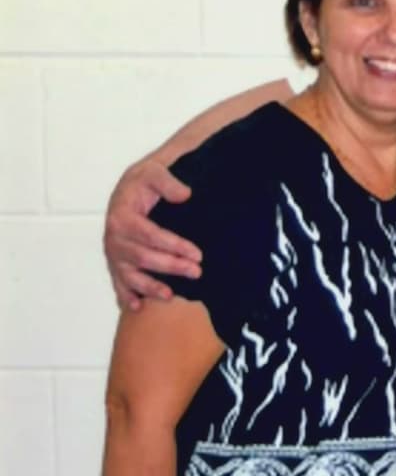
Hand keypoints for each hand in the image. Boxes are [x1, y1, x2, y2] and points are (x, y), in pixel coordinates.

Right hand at [103, 158, 201, 310]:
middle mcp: (113, 237)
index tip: (197, 253)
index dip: (173, 246)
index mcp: (121, 215)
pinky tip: (137, 308)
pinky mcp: (116, 262)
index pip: (150, 235)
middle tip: (196, 272)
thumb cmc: (145, 180)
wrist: (131, 186)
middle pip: (142, 257)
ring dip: (149, 287)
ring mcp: (114, 252)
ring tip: (170, 296)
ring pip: (130, 274)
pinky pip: (119, 282)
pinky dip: (126, 296)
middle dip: (170, 266)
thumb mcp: (155, 171)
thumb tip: (185, 194)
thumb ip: (168, 182)